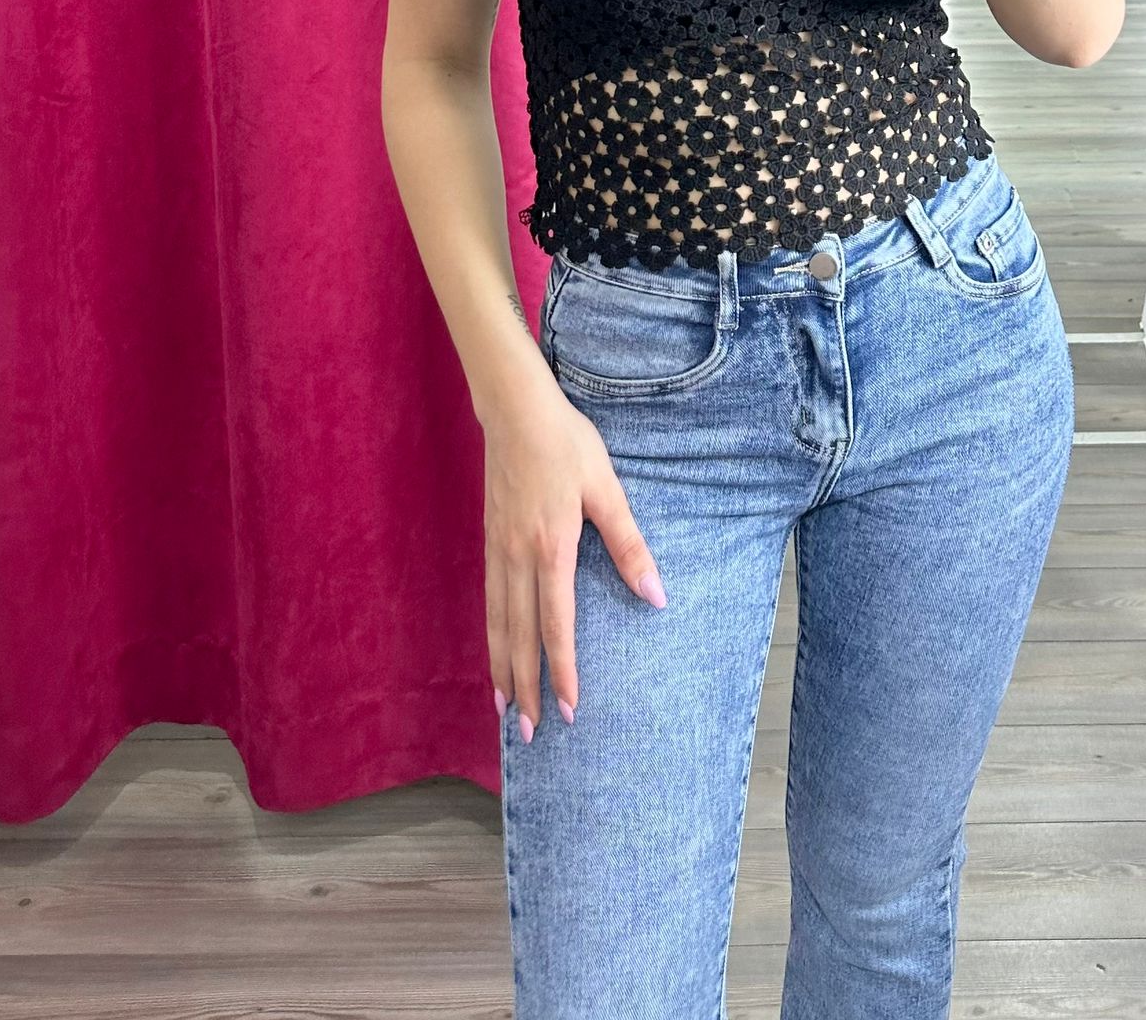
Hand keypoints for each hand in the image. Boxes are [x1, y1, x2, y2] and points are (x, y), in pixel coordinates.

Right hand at [483, 378, 667, 740]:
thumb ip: (629, 544)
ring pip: (498, 623)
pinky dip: (491, 635)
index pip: (556, 625)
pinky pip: (489, 600)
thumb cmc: (567, 444)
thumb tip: (656, 594)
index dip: (562, 670)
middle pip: (520, 636)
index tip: (569, 708)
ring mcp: (498, 550)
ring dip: (501, 670)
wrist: (515, 410)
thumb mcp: (606, 488)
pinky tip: (496, 652)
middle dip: (525, 688)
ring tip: (503, 711)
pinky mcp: (490, 540)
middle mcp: (518, 557)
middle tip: (530, 735)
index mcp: (551, 547)